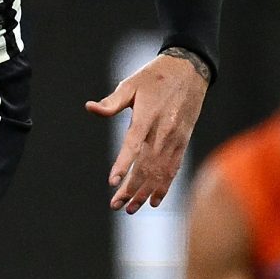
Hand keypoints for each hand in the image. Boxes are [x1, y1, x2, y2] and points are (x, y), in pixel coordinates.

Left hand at [85, 51, 207, 212]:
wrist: (190, 70)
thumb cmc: (154, 77)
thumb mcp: (130, 84)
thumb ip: (111, 102)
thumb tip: (89, 108)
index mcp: (148, 116)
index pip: (133, 145)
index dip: (123, 164)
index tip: (112, 182)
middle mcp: (163, 131)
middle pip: (146, 165)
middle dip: (131, 188)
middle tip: (115, 205)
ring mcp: (175, 138)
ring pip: (160, 171)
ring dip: (146, 192)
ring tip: (131, 209)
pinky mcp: (183, 141)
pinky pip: (174, 168)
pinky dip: (164, 185)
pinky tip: (155, 200)